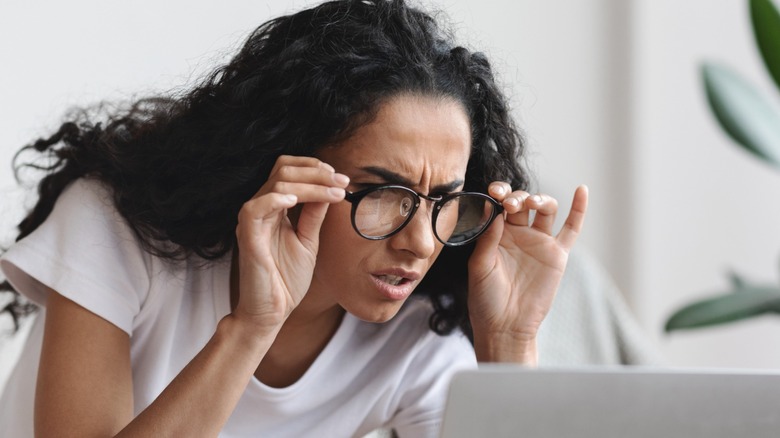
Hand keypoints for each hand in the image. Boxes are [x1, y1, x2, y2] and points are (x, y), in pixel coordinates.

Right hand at [232, 155, 348, 333]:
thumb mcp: (308, 240)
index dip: (313, 167)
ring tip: (334, 192)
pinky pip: (256, 207)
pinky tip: (299, 200)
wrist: (271, 312)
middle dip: (316, 171)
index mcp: (273, 208)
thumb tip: (330, 189)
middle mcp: (260, 209)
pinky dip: (278, 198)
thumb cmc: (286, 280)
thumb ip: (314, 215)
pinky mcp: (247, 236)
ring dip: (310, 184)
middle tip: (342, 181)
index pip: (286, 170)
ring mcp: (251, 221)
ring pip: (275, 184)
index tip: (340, 178)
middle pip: (282, 170)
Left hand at [467, 183, 587, 363]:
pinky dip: (579, 209)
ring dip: (540, 199)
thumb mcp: (480, 266)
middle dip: (517, 197)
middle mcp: (518, 233)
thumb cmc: (486, 298)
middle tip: (511, 204)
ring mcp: (539, 242)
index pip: (500, 204)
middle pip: (523, 202)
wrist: (505, 325)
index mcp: (496, 233)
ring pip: (545, 209)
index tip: (494, 192)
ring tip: (532, 203)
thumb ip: (487, 238)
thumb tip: (494, 209)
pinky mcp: (557, 254)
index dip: (499, 193)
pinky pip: (571, 228)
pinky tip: (582, 190)